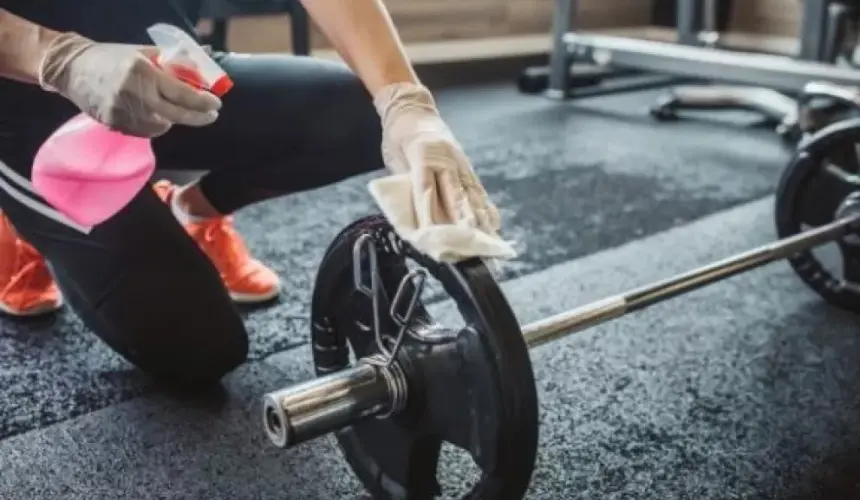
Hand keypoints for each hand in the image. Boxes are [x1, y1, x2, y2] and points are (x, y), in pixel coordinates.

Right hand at [38, 32, 221, 137]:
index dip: (203, 102)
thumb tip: (204, 68)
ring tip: (171, 108)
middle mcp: (137, 96)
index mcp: (144, 74)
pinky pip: (145, 131)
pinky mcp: (116, 126)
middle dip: (199, 117)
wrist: (73, 69)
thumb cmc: (112, 57)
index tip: (216, 104)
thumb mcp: (144, 53)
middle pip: (178, 116)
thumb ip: (173, 64)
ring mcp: (125, 114)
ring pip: (162, 127)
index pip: (183, 94)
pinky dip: (154, 124)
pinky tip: (151, 113)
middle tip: (211, 115)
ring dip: (173, 120)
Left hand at [373, 82, 500, 235]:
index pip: (426, 187)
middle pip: (455, 193)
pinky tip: (493, 222)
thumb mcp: (394, 159)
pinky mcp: (466, 167)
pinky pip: (477, 190)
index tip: (431, 233)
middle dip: (463, 220)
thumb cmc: (399, 137)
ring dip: (480, 218)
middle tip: (470, 240)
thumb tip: (413, 216)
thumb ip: (405, 185)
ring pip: (471, 193)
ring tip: (488, 238)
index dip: (429, 211)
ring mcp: (459, 162)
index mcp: (422, 154)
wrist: (413, 110)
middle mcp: (445, 159)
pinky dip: (486, 207)